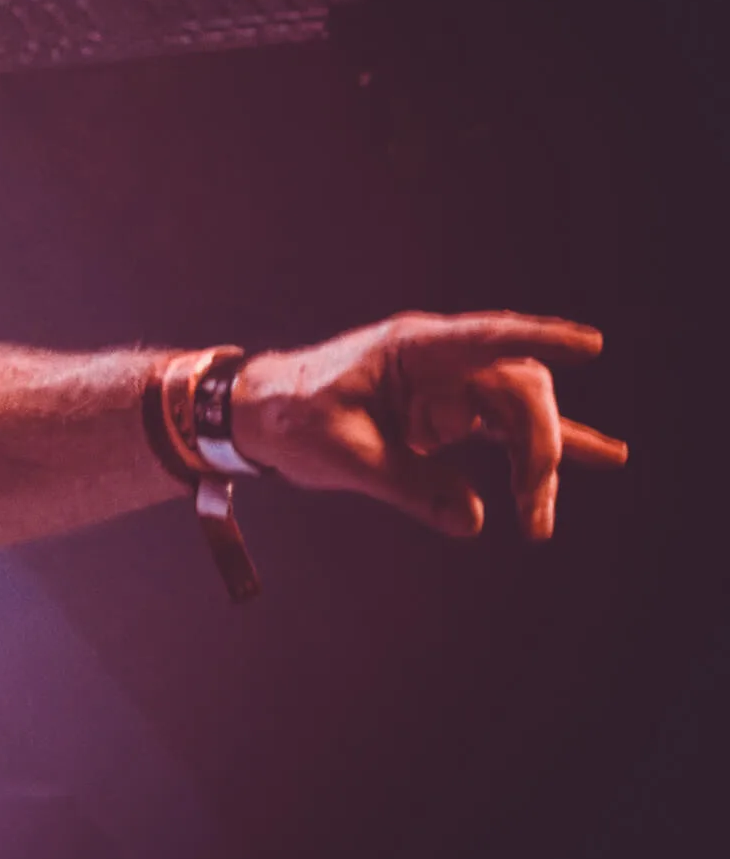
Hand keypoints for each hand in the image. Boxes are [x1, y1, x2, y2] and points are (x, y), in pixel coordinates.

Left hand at [231, 311, 627, 539]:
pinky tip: (601, 455)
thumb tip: (472, 520)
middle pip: (517, 390)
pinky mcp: (446, 413)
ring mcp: (447, 385)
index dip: (540, 338)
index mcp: (411, 350)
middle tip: (531, 511)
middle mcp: (439, 360)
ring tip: (540, 520)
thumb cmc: (292, 418)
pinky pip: (503, 429)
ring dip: (535, 464)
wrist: (258, 415)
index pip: (488, 338)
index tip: (590, 346)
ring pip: (516, 415)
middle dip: (536, 448)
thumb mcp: (343, 456)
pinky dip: (539, 449)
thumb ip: (409, 486)